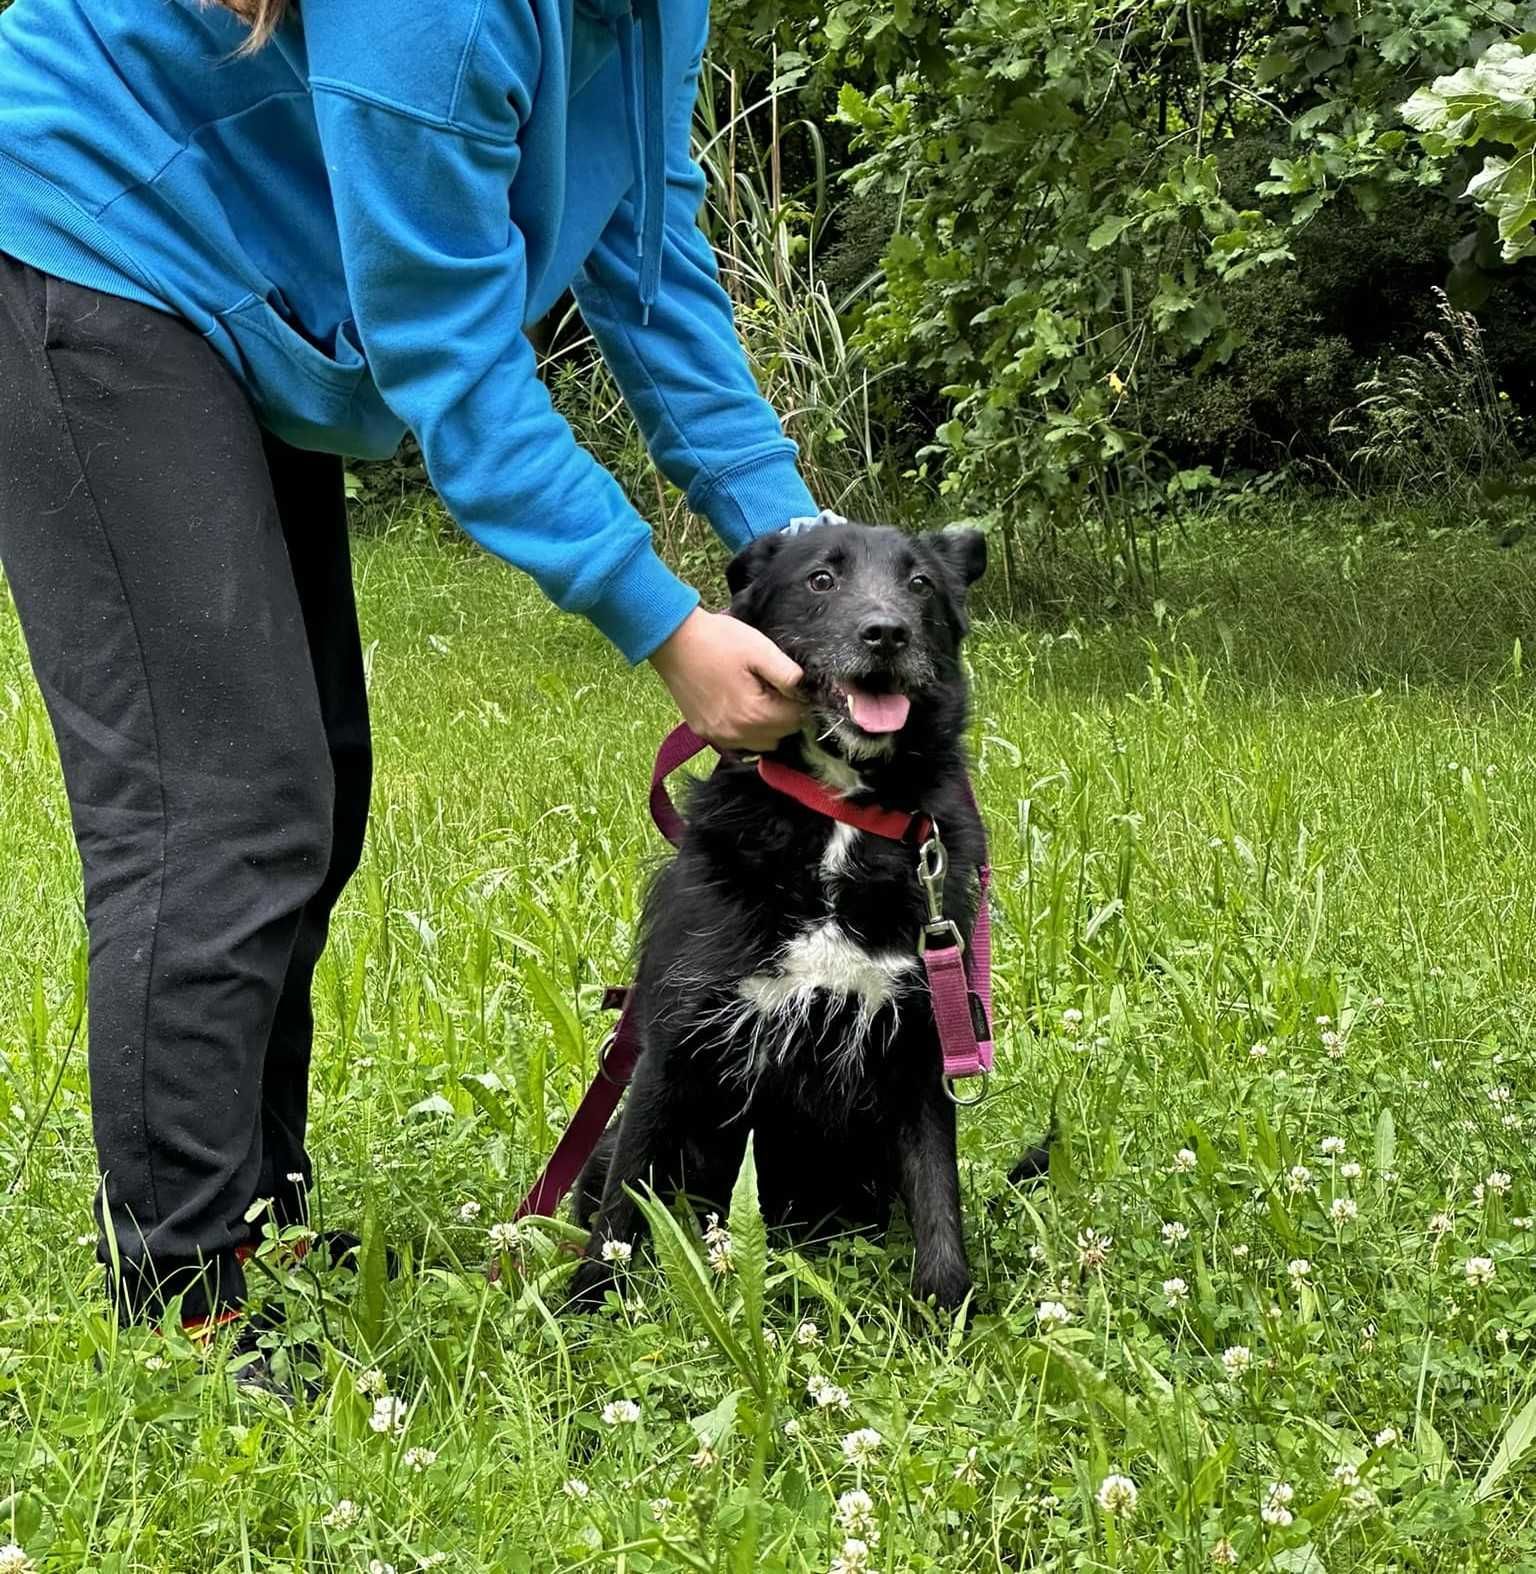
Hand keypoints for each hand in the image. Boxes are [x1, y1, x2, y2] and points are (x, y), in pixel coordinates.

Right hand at [649, 607, 805, 753]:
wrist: (674, 640)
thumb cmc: (717, 641)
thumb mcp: (760, 649)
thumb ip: (788, 674)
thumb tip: (806, 691)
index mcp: (754, 714)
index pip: (796, 720)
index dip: (799, 700)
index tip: (787, 682)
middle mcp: (737, 734)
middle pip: (781, 734)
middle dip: (784, 713)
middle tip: (772, 685)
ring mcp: (718, 736)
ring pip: (761, 742)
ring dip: (767, 724)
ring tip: (757, 695)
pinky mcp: (704, 732)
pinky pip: (738, 741)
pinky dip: (746, 729)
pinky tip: (739, 704)